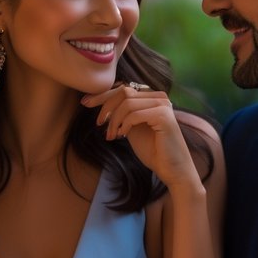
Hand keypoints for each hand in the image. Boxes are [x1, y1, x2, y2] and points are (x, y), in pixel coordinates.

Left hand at [80, 84, 198, 189]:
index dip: (102, 95)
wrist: (172, 170)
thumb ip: (123, 114)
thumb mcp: (132, 128)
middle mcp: (160, 97)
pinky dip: (124, 125)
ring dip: (114, 120)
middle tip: (98, 123)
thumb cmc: (153, 151)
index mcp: (152, 97)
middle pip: (124, 91)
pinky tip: (122, 136)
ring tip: (111, 135)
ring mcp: (163, 105)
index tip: (85, 103)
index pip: (124, 88)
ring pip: (127, 103)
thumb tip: (103, 104)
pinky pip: (134, 114)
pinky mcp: (164, 115)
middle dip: (105, 106)